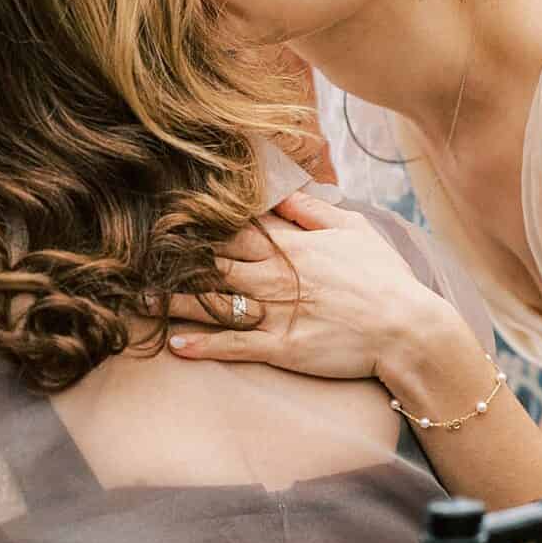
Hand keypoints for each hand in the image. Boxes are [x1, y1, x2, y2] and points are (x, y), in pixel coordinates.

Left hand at [166, 190, 442, 382]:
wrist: (407, 328)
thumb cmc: (384, 278)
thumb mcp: (354, 230)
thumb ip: (313, 212)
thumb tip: (280, 195)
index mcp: (292, 244)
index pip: (236, 227)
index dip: (199, 224)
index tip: (166, 218)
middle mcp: (277, 275)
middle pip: (214, 263)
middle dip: (174, 262)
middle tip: (135, 259)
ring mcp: (276, 312)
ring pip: (216, 303)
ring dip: (175, 302)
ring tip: (139, 302)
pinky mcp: (281, 347)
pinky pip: (235, 345)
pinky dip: (204, 345)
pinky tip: (176, 345)